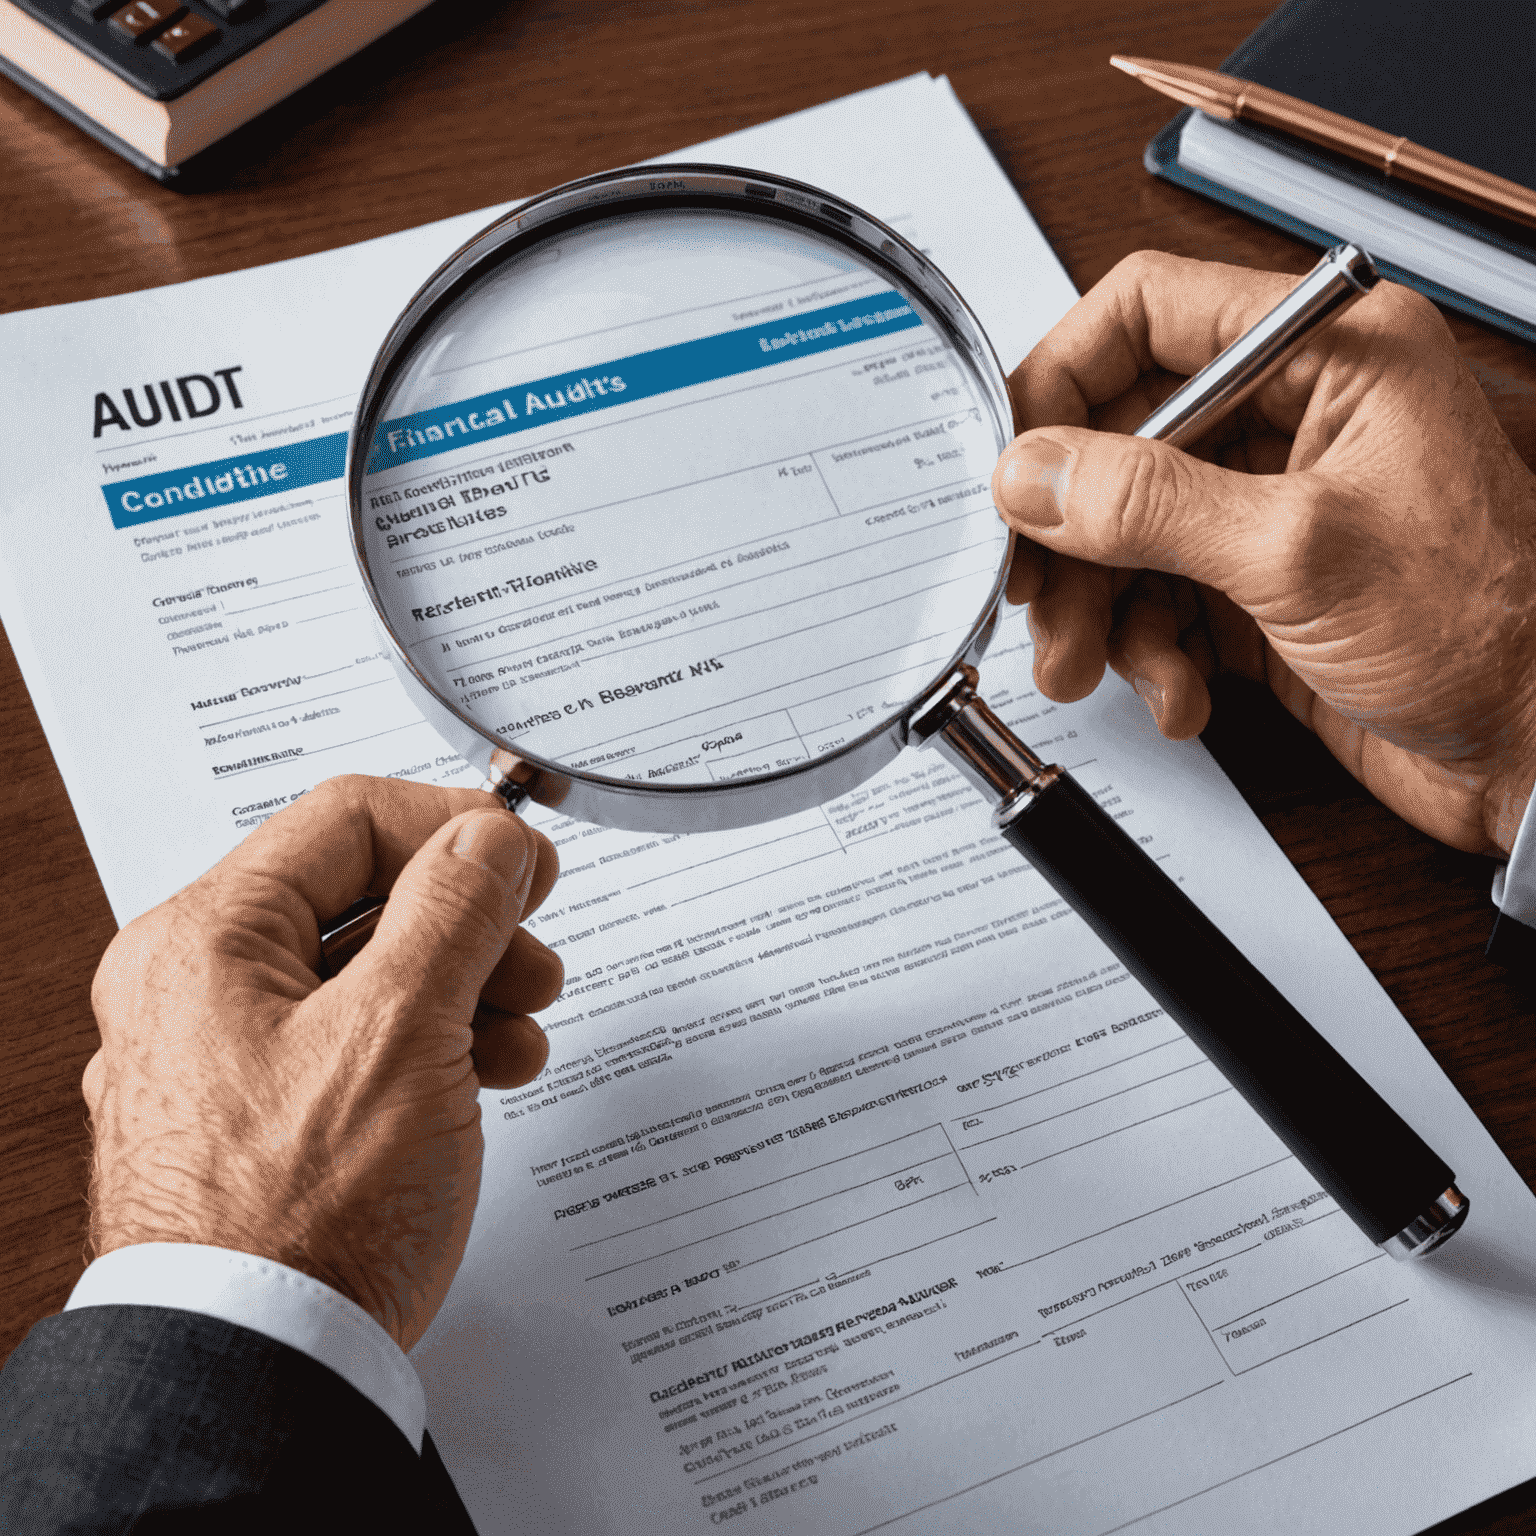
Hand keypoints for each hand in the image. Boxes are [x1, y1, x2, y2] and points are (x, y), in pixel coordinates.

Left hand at [83, 775, 560, 1349]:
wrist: (261, 1367)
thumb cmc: (303, 1215)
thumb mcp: (403, 1028)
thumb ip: (454, 909)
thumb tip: (488, 838)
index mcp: (206, 942)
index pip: (346, 821)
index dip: (454, 828)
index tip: (528, 860)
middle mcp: (201, 990)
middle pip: (362, 899)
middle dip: (468, 920)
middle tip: (532, 951)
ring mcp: (230, 1057)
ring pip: (369, 973)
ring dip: (464, 984)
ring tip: (522, 1025)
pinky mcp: (264, 1118)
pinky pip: (358, 1042)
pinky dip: (432, 1042)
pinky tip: (488, 1072)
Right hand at [992, 251, 1535, 854]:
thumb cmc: (1493, 630)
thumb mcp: (1299, 552)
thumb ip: (1150, 504)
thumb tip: (1033, 472)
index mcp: (1328, 355)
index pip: (1149, 314)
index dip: (1062, 378)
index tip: (1010, 459)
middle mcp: (1293, 419)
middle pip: (1120, 439)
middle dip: (1071, 530)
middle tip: (1035, 592)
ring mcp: (1269, 507)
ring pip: (1126, 532)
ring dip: (1096, 607)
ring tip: (1090, 665)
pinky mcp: (1256, 588)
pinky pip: (1156, 600)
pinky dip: (1148, 652)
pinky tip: (1179, 693)